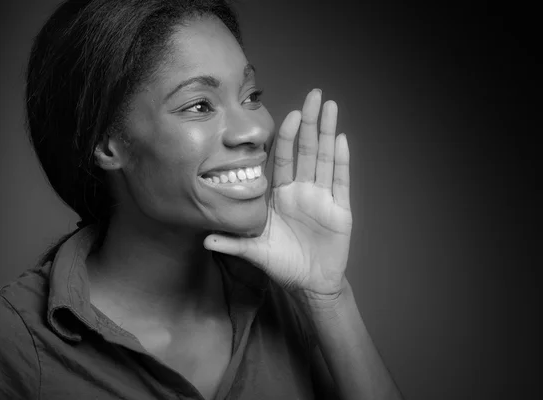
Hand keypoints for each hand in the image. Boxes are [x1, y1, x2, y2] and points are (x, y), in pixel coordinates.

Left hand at [204, 89, 351, 299]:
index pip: (282, 158)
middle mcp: (302, 190)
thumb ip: (231, 242)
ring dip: (328, 132)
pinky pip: (340, 180)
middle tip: (315, 94)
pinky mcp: (340, 208)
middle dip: (310, 122)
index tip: (287, 114)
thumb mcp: (254, 251)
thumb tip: (203, 239)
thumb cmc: (282, 264)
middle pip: (307, 150)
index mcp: (281, 194)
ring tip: (330, 106)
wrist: (310, 284)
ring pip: (325, 158)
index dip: (286, 137)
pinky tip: (341, 138)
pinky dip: (342, 160)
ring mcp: (322, 197)